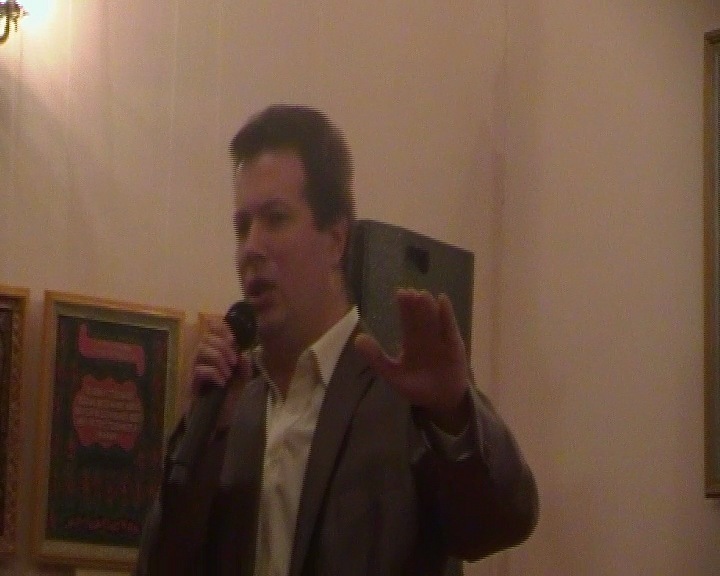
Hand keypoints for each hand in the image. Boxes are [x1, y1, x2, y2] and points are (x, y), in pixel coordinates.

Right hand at [186, 317, 252, 420]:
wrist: (220, 419)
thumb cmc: (229, 396)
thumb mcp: (242, 379)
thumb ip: (244, 365)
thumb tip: (243, 353)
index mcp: (213, 351)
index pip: (210, 328)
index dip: (220, 327)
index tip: (233, 339)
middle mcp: (200, 356)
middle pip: (206, 337)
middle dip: (223, 347)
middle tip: (233, 362)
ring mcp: (192, 368)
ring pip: (201, 350)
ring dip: (219, 359)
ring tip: (228, 374)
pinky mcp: (189, 382)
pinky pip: (199, 369)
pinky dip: (214, 373)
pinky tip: (222, 383)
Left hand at [354, 288, 470, 432]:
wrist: (442, 402)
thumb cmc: (417, 388)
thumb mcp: (392, 374)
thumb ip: (376, 358)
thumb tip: (357, 339)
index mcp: (411, 342)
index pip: (407, 321)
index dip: (404, 307)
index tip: (400, 293)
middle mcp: (426, 336)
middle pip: (420, 317)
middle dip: (415, 305)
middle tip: (409, 291)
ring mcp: (440, 339)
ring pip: (434, 319)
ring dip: (429, 307)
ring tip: (423, 294)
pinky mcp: (454, 345)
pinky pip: (450, 327)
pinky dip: (447, 314)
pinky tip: (442, 300)